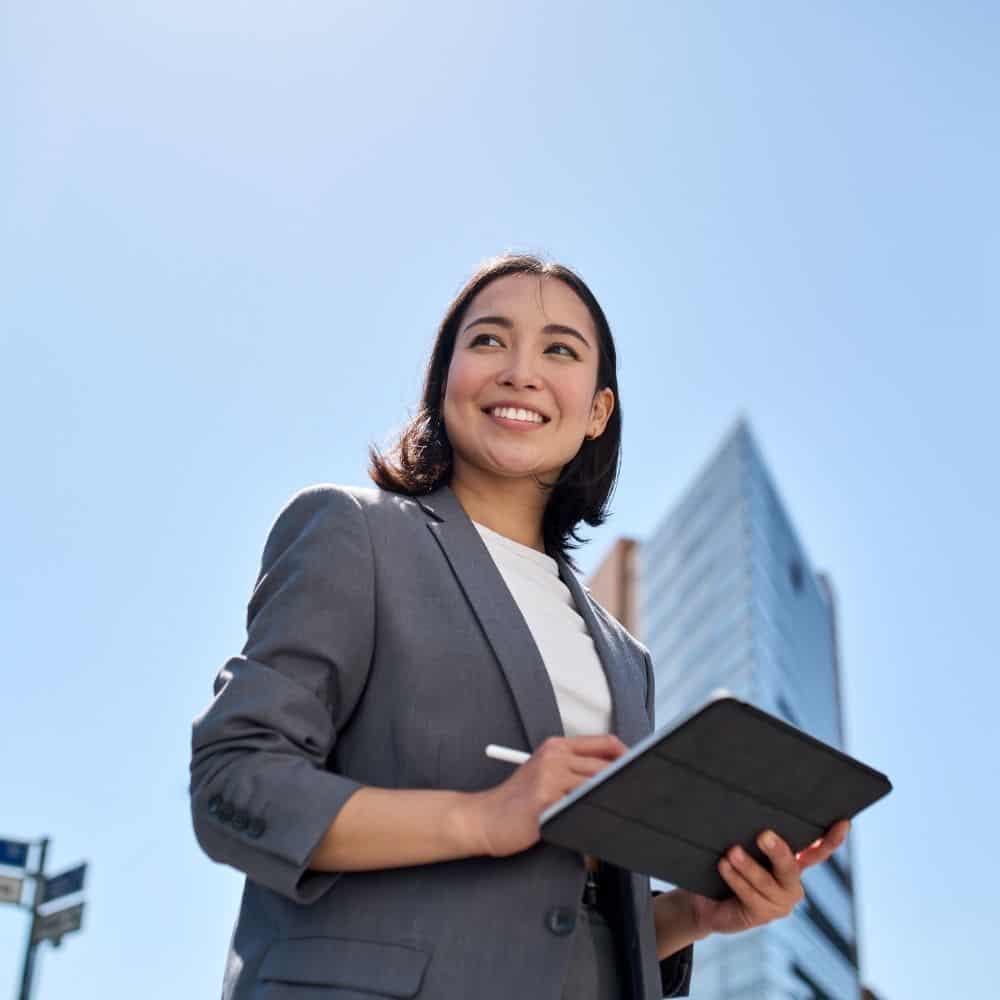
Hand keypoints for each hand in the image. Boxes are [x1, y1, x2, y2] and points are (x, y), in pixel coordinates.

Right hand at [463, 734, 627, 857]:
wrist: (485, 818)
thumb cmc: (518, 801)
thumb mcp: (545, 773)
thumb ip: (575, 770)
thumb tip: (617, 777)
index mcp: (556, 746)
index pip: (605, 743)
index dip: (628, 756)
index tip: (640, 772)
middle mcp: (555, 756)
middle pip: (606, 765)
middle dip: (626, 782)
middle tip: (642, 797)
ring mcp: (550, 777)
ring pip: (597, 786)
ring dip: (613, 800)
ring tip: (626, 812)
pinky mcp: (546, 800)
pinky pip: (581, 807)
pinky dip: (594, 817)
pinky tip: (603, 825)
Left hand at [679, 819, 850, 938]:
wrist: (710, 901)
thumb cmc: (731, 865)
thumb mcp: (746, 848)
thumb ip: (756, 835)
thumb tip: (752, 804)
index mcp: (793, 865)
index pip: (817, 852)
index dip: (831, 839)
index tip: (843, 822)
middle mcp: (791, 885)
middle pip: (790, 867)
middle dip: (778, 851)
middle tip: (763, 835)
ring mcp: (779, 903)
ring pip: (765, 882)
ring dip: (747, 866)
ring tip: (732, 852)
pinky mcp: (762, 916)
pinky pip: (749, 895)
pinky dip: (735, 879)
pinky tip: (724, 866)